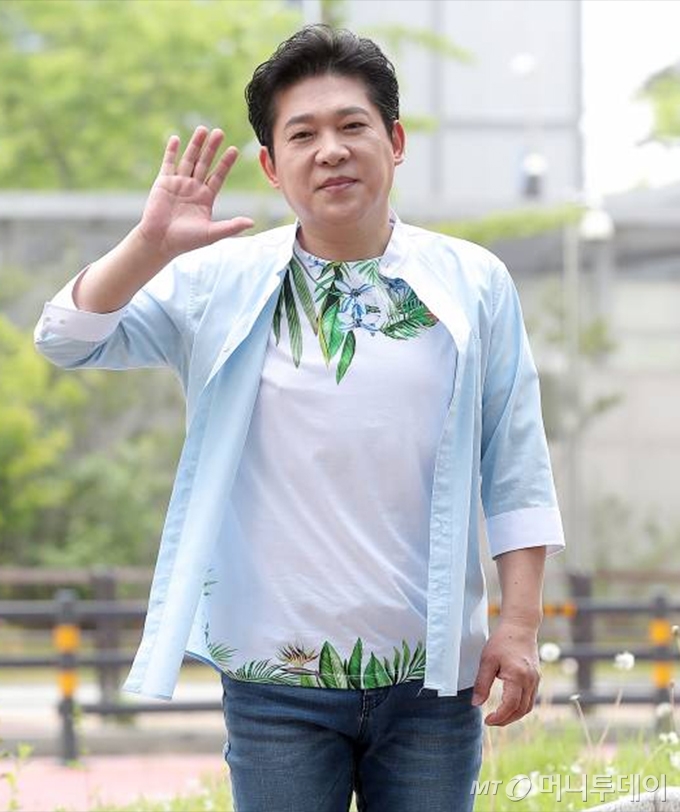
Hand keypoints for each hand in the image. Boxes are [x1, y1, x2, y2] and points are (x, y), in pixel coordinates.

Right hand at [137, 126, 254, 261]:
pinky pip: (168, 163)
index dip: (225, 163)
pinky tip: (176, 139)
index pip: (218, 176)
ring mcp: (178, 183)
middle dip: (212, 148)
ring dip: (195, 145)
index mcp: (206, 198)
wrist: (160, 242)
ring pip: (188, 160)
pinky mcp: (163, 182)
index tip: (234, 150)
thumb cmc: (186, 241)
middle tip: (220, 132)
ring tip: (203, 129)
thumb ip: (231, 226)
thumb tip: (252, 223)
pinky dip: (172, 151)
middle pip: (205, 163)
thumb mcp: (212, 233)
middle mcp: (193, 188)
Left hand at [471, 620, 540, 725]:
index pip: (510, 705)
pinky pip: (531, 699)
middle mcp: (530, 680)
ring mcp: (536, 680)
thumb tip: (476, 703)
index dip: (499, 717)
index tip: (487, 720)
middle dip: (506, 720)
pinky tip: (509, 706)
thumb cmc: (502, 641)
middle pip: (521, 710)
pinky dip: (520, 707)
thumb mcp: (487, 660)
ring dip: (514, 715)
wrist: (520, 627)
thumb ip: (482, 683)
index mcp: (517, 676)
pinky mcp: (537, 678)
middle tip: (491, 721)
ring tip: (499, 716)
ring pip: (528, 707)